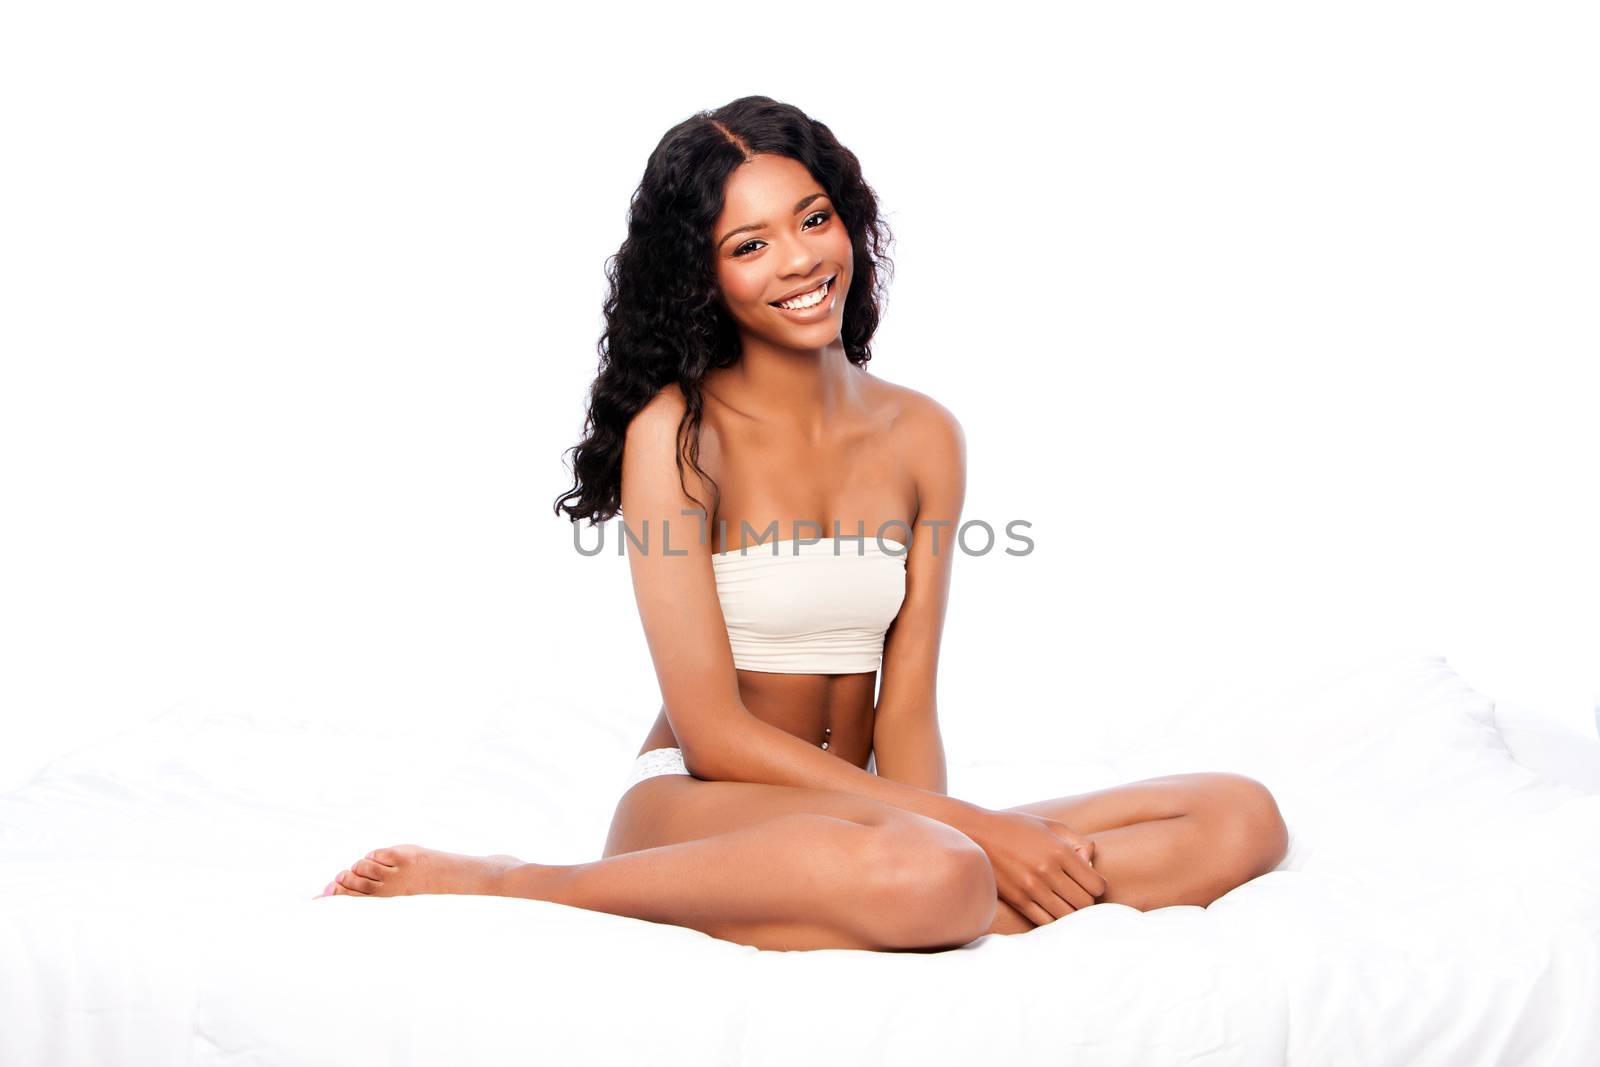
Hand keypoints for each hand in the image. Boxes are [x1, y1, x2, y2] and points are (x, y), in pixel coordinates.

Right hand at [961, 809, 1106, 925]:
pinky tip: (1050, 909)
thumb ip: (1078, 842)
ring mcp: (1031, 888)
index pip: (1096, 885)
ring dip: (1070, 912)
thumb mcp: (1051, 826)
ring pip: (1067, 917)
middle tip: (1077, 893)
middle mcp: (1047, 871)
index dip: (1096, 886)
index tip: (1088, 882)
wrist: (976, 833)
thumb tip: (1091, 865)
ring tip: (1064, 902)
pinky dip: (1053, 920)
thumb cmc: (1017, 827)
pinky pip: (1046, 922)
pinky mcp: (1017, 900)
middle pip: (1085, 904)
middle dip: (1086, 901)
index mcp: (1059, 851)